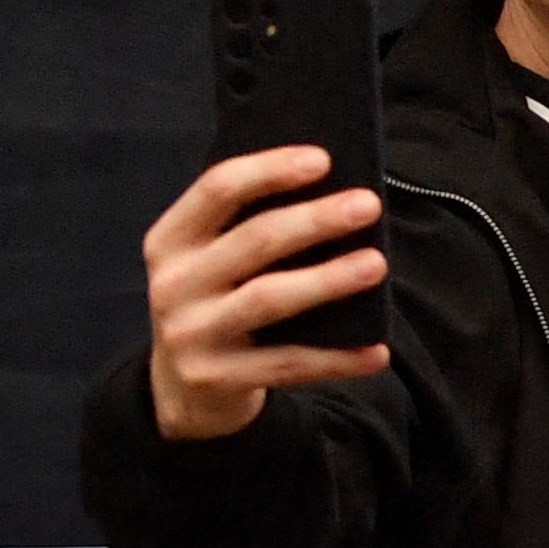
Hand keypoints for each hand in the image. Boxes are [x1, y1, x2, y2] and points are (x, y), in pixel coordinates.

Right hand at [143, 147, 390, 440]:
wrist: (183, 388)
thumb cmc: (218, 300)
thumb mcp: (212, 259)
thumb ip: (249, 224)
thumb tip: (334, 188)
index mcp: (172, 239)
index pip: (217, 189)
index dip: (270, 170)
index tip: (323, 158)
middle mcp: (174, 283)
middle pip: (253, 241)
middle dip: (314, 219)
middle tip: (368, 204)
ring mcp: (191, 333)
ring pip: (269, 298)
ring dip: (327, 280)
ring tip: (376, 264)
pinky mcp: (215, 378)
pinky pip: (288, 363)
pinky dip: (336, 358)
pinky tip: (376, 351)